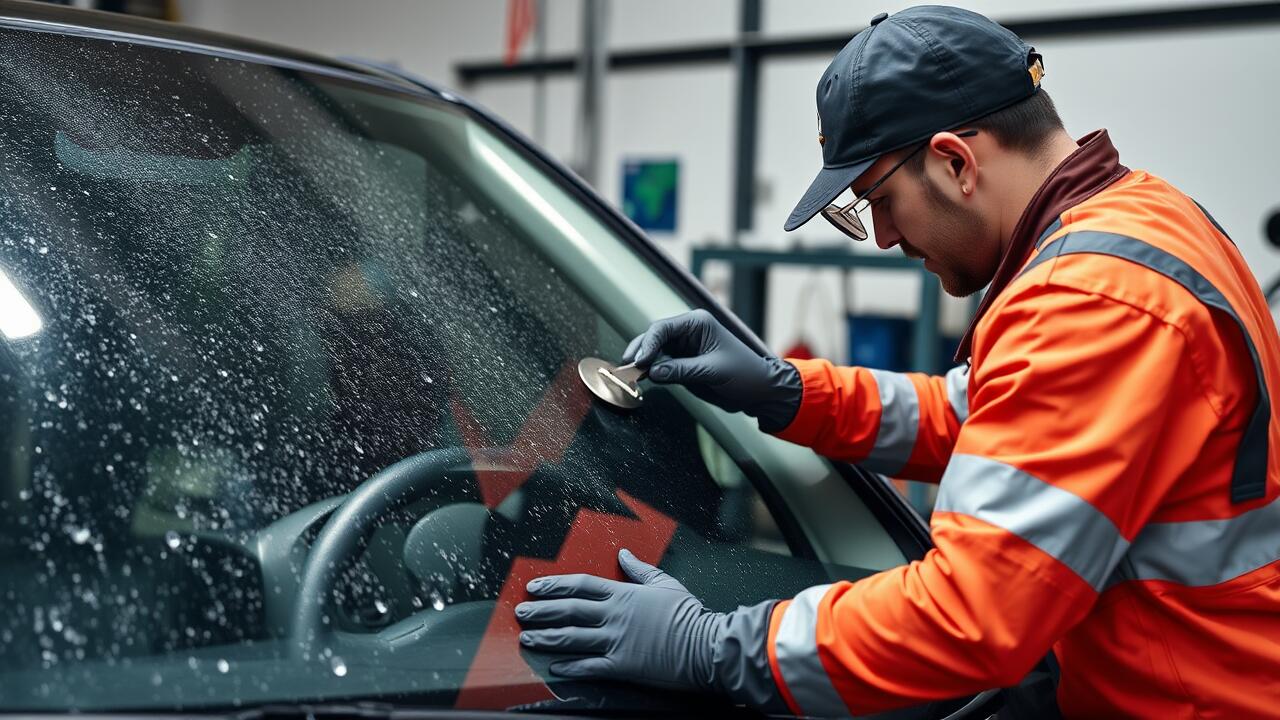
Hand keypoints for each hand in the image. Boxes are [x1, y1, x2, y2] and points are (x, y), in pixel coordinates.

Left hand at [514, 549, 724, 691]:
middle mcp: (614, 616)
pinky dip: (570, 667)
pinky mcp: (622, 665)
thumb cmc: (688, 615)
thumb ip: (639, 569)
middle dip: (541, 611)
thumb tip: (623, 554)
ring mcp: (616, 641)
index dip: (555, 584)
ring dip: (547, 637)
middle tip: (520, 611)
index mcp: (623, 594)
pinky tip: (555, 668)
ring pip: (572, 638)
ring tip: (527, 637)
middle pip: (569, 610)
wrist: (706, 645)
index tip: (535, 586)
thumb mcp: (664, 583)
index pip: (580, 585)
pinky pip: (589, 666)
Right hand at [622, 309, 801, 431]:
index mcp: (698, 323)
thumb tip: (652, 373)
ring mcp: (683, 347)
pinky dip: (649, 371)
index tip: (639, 362)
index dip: (647, 344)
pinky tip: (641, 378)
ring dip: (641, 361)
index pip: (663, 328)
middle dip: (639, 351)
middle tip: (627, 368)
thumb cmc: (745, 374)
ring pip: (653, 350)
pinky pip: (660, 364)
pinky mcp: (682, 363)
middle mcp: (688, 331)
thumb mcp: (713, 371)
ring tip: (630, 374)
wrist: (759, 391)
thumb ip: (681, 370)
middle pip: (653, 337)